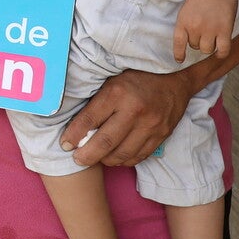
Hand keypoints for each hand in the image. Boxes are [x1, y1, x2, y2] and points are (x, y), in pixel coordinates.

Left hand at [60, 68, 193, 167]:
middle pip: (105, 142)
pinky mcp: (161, 135)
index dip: (74, 135)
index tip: (65, 144)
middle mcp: (134, 110)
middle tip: (77, 159)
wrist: (174, 79)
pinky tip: (115, 157)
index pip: (89, 119)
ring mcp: (150, 125)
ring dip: (105, 160)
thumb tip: (75, 127)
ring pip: (122, 154)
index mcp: (117, 93)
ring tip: (95, 158)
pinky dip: (123, 160)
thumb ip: (96, 102)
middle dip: (87, 155)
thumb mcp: (112, 81)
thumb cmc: (136, 78)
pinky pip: (139, 156)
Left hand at [174, 0, 236, 59]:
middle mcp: (195, 28)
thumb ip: (187, 23)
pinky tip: (220, 51)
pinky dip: (221, 53)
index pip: (178, 43)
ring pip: (207, 49)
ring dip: (209, 46)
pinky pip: (223, 50)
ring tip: (213, 37)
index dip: (179, 53)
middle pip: (194, 46)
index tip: (179, 60)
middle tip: (204, 31)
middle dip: (198, 41)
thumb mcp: (187, 9)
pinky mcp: (225, 30)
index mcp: (183, 21)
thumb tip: (190, 39)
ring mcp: (210, 30)